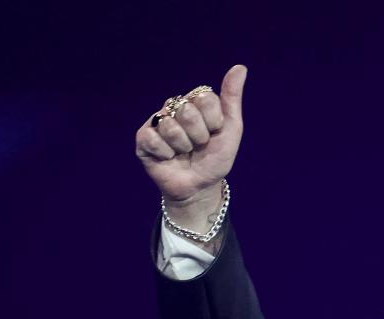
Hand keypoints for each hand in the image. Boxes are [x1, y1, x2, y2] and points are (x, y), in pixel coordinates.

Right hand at [136, 65, 246, 227]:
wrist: (200, 186)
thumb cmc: (215, 158)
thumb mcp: (231, 129)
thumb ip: (232, 98)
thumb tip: (240, 67)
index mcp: (195, 101)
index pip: (206, 99)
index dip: (214, 122)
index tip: (214, 133)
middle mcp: (174, 107)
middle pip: (187, 111)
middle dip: (198, 135)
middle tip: (198, 145)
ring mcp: (157, 121)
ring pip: (171, 127)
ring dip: (182, 146)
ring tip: (183, 152)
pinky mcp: (143, 138)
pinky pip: (154, 139)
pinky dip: (166, 154)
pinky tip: (168, 157)